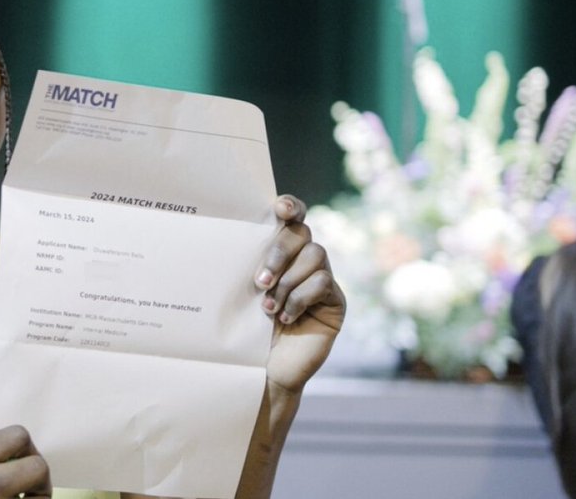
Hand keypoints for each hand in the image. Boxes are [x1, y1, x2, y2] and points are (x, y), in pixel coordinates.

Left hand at [254, 194, 345, 393]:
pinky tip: (285, 317)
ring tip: (268, 307)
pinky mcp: (335, 301)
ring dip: (287, 281)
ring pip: (315, 256)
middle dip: (279, 253)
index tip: (280, 208)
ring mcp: (323, 280)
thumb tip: (240, 238)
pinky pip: (323, 282)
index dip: (291, 206)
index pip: (293, 219)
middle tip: (260, 281)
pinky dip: (299, 299)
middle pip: (302, 234)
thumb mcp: (245, 293)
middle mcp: (305, 262)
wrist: (263, 369)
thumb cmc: (248, 329)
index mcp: (281, 253)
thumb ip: (253, 265)